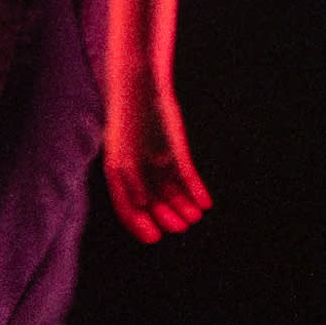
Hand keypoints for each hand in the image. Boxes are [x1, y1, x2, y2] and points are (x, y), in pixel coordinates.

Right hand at [103, 89, 211, 244]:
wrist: (141, 86)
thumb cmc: (128, 122)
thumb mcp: (123, 156)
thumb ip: (130, 182)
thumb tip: (141, 205)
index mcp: (120, 174)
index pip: (128, 208)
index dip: (140, 225)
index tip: (154, 238)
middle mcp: (140, 170)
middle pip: (154, 203)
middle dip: (167, 217)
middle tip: (181, 228)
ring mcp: (159, 160)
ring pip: (173, 192)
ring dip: (184, 206)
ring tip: (195, 216)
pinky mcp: (175, 149)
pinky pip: (187, 175)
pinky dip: (196, 189)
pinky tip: (205, 202)